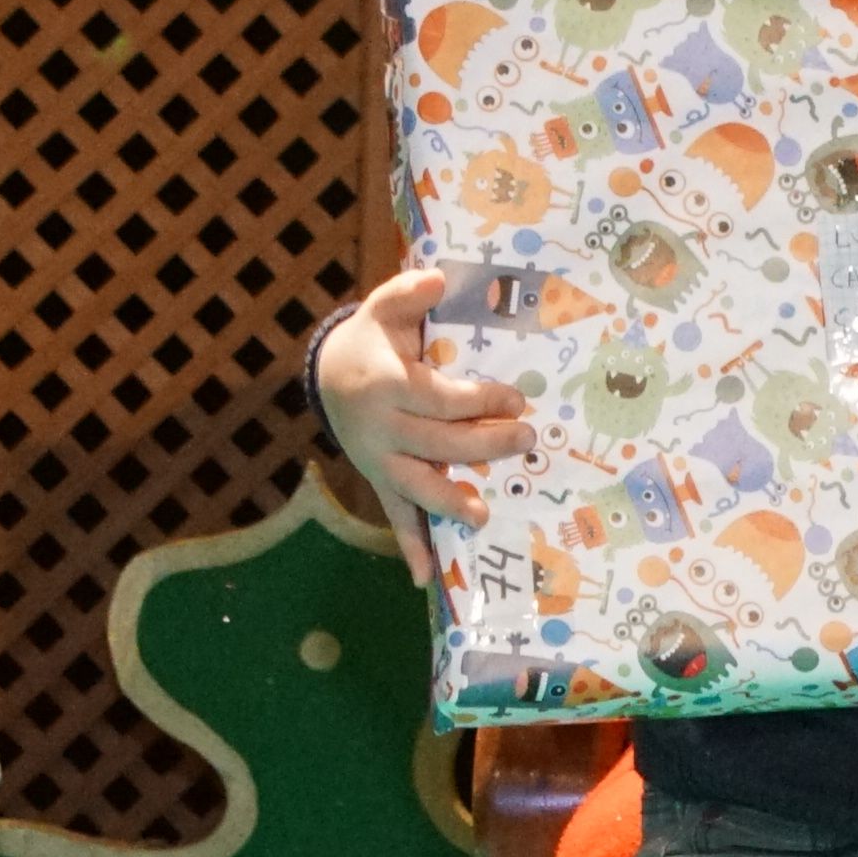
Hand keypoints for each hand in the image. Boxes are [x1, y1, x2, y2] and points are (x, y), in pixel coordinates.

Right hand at [315, 266, 534, 547]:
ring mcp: (380, 460)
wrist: (329, 374)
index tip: (516, 399)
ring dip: (449, 503)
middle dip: (486, 445)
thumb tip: (439, 278)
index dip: (479, 400)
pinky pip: (395, 516)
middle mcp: (381, 429)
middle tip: (527, 441)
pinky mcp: (381, 481)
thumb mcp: (385, 308)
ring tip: (482, 516)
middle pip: (438, 444)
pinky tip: (425, 578)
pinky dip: (410, 546)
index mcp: (386, 385)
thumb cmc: (373, 340)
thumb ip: (410, 293)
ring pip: (416, 487)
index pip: (439, 399)